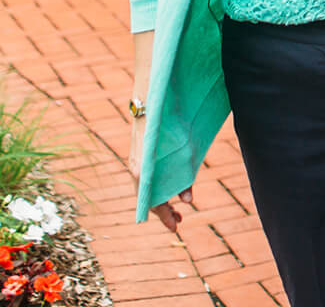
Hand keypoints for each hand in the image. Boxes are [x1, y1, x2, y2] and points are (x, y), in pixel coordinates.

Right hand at [129, 113, 194, 233]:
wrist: (150, 96)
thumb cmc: (165, 121)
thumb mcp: (181, 149)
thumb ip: (184, 175)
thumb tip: (187, 200)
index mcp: (143, 170)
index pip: (151, 201)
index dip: (163, 216)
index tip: (174, 228)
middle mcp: (137, 168)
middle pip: (149, 198)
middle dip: (164, 212)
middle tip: (178, 224)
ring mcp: (137, 162)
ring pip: (148, 189)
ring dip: (162, 201)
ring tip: (177, 213)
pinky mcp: (140, 155)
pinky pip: (148, 178)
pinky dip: (158, 187)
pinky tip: (170, 192)